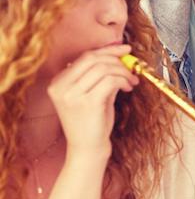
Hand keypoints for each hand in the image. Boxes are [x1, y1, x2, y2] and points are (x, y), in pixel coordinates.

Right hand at [47, 44, 138, 158]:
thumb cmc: (92, 123)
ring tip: (131, 81)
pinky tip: (128, 88)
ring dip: (123, 72)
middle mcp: (61, 86)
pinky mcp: (87, 102)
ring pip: (103, 68)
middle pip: (93, 59)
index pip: (84, 56)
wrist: (87, 149)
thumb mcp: (92, 94)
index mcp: (58, 82)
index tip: (124, 49)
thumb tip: (119, 56)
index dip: (107, 50)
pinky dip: (123, 80)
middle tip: (132, 67)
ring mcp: (72, 94)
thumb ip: (101, 76)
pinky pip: (110, 80)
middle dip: (117, 59)